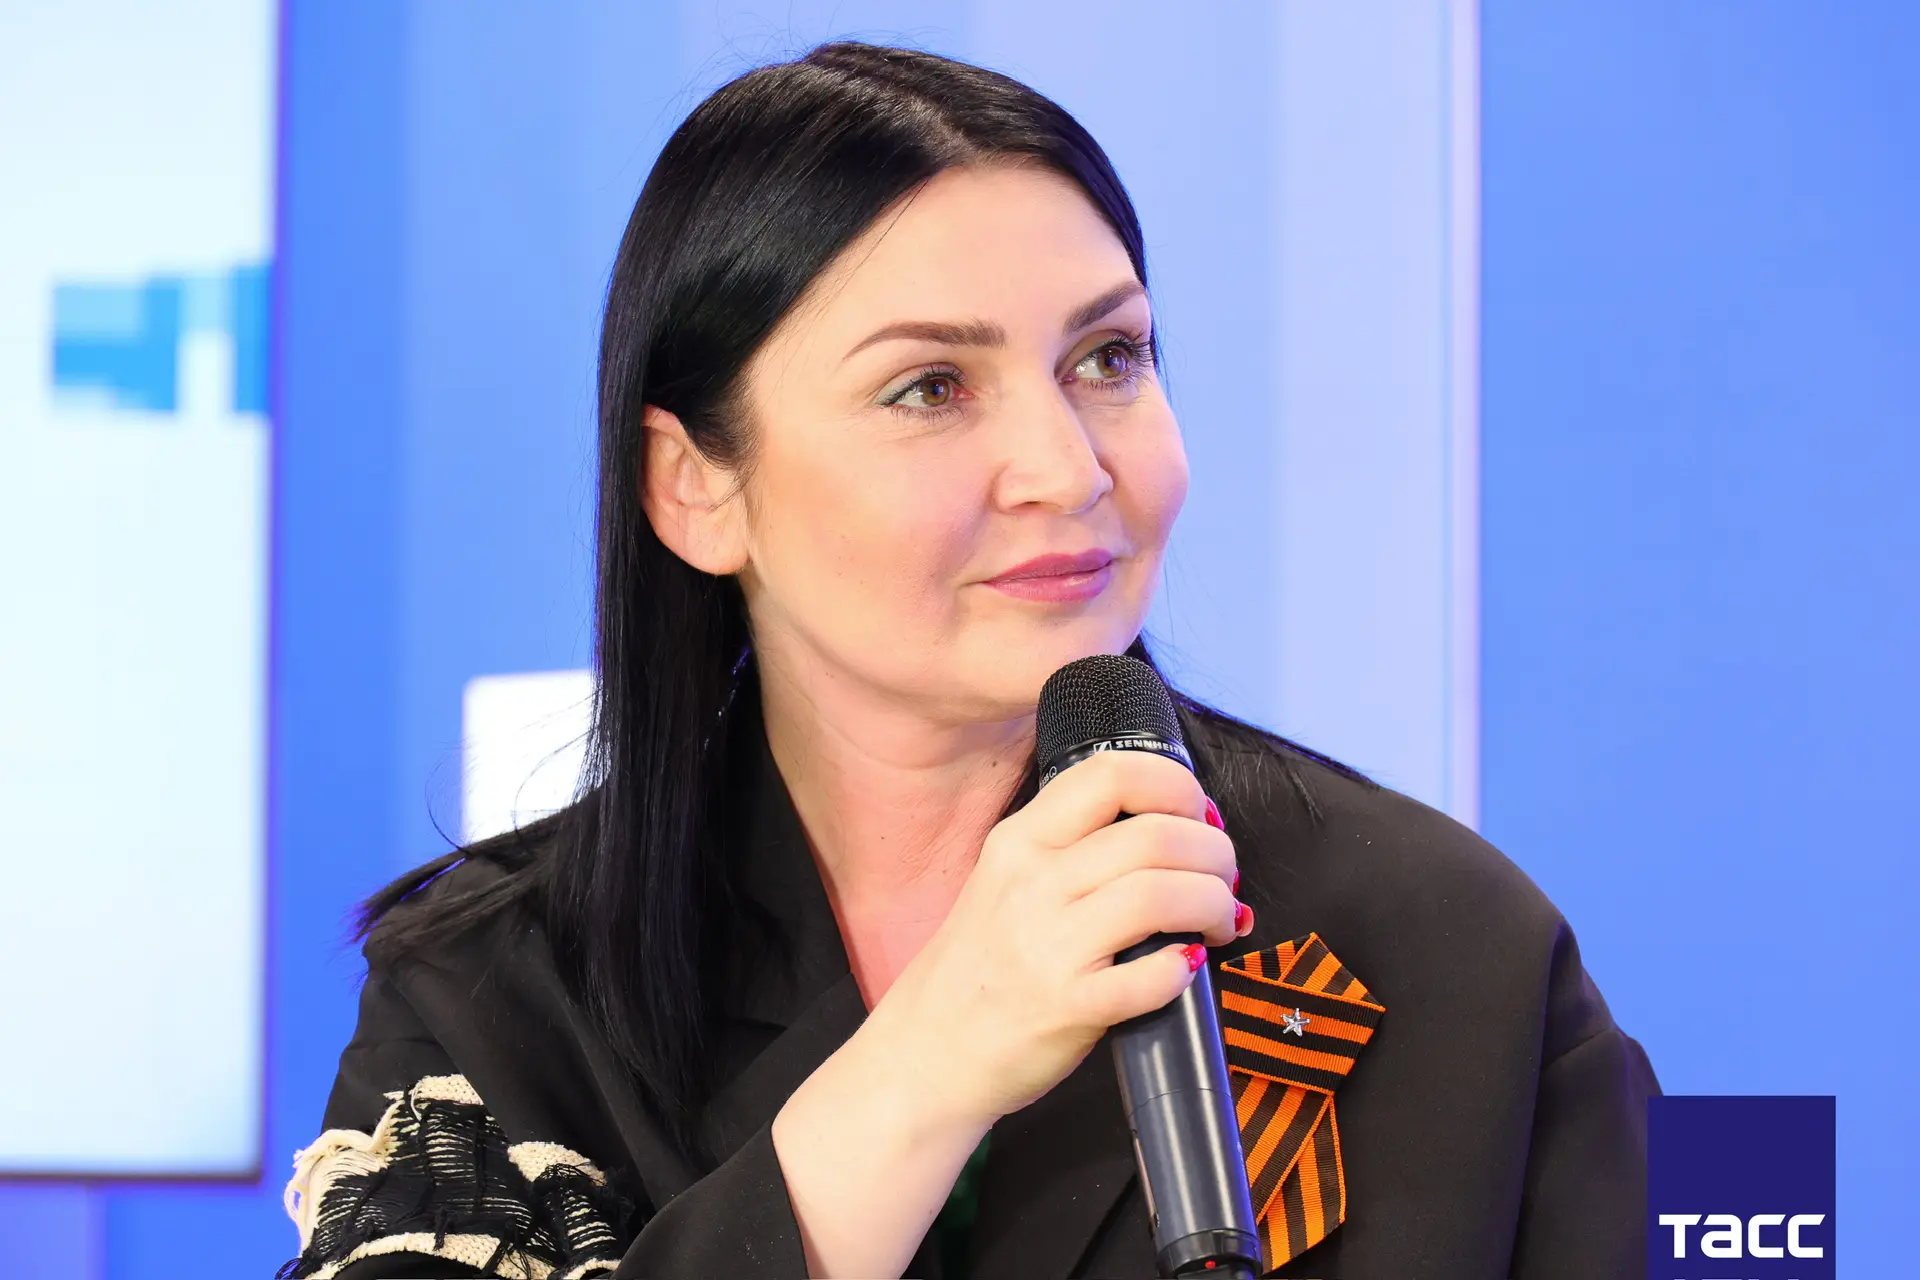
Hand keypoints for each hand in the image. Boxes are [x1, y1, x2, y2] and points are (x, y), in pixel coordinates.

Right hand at [864, 748, 1247, 1127]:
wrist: (927, 1050)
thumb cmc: (978, 968)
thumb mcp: (1006, 880)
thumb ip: (1073, 850)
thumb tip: (1172, 832)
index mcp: (1020, 840)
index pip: (1111, 773)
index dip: (1176, 785)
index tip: (1197, 814)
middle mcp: (1032, 882)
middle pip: (1156, 833)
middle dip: (1215, 852)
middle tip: (1223, 877)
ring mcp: (1047, 944)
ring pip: (1162, 892)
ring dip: (1212, 904)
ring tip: (1216, 921)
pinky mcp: (1067, 1005)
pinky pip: (1152, 976)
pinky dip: (1183, 969)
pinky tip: (1183, 969)